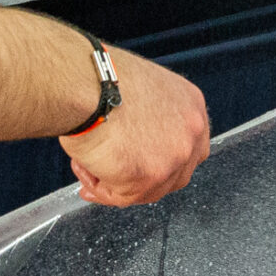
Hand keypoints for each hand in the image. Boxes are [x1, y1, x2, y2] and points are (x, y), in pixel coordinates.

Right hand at [61, 45, 210, 206]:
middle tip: (110, 175)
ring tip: (87, 163)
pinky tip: (84, 167)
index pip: (189, 146)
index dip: (161, 160)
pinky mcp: (150, 178)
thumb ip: (149, 120)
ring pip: (148, 190)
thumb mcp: (140, 91)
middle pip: (173, 174)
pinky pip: (121, 196)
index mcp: (191, 105)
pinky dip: (99, 188)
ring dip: (114, 182)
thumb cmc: (101, 80)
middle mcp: (191, 131)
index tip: (139, 164)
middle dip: (140, 179)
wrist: (86, 83)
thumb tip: (133, 143)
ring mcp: (175, 157)